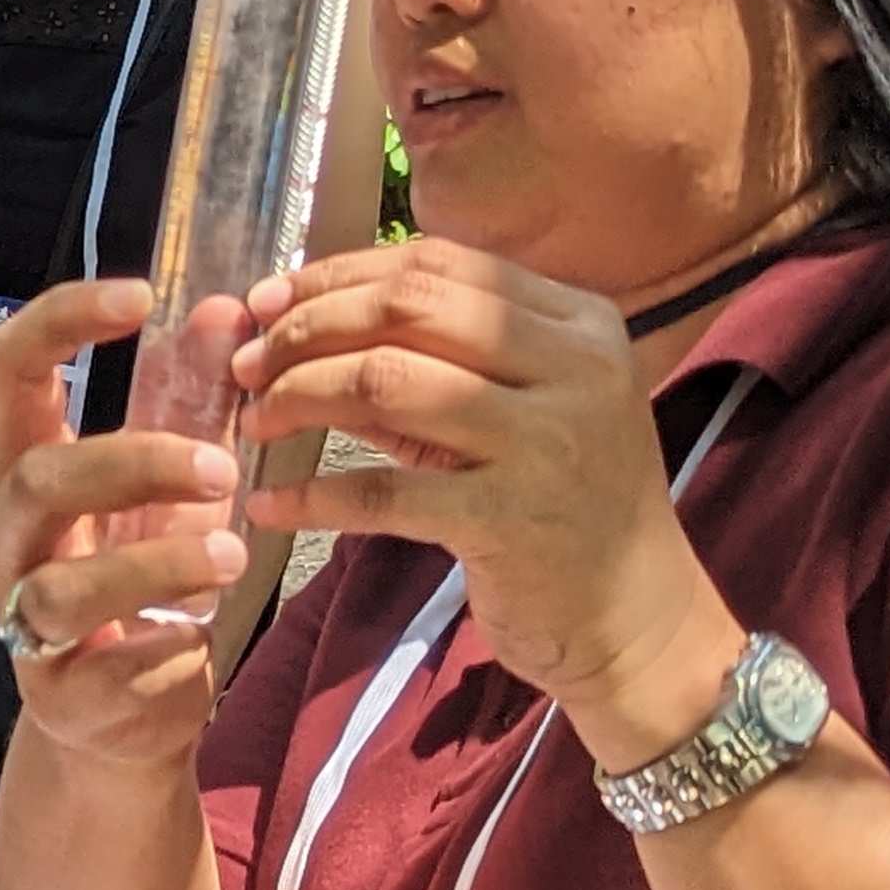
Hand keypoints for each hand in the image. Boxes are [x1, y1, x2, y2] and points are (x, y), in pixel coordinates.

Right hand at [0, 280, 251, 769]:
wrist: (116, 717)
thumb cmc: (135, 581)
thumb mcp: (165, 486)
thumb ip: (189, 401)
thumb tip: (223, 308)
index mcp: (25, 467)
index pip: (7, 370)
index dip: (61, 320)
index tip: (138, 296)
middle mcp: (10, 539)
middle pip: (38, 478)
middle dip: (135, 463)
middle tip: (221, 471)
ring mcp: (23, 622)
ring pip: (61, 586)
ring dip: (156, 564)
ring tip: (231, 556)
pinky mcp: (60, 696)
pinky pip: (104, 672)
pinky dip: (162, 653)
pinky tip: (199, 642)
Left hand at [230, 238, 739, 758]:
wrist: (641, 624)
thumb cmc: (565, 511)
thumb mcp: (512, 419)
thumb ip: (425, 368)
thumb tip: (300, 330)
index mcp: (580, 323)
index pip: (438, 265)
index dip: (339, 275)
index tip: (269, 299)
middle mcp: (574, 366)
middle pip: (407, 307)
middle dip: (307, 326)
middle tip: (248, 361)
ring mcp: (546, 442)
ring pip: (385, 380)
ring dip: (298, 394)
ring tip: (255, 420)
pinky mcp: (511, 520)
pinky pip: (382, 491)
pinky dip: (311, 494)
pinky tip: (268, 505)